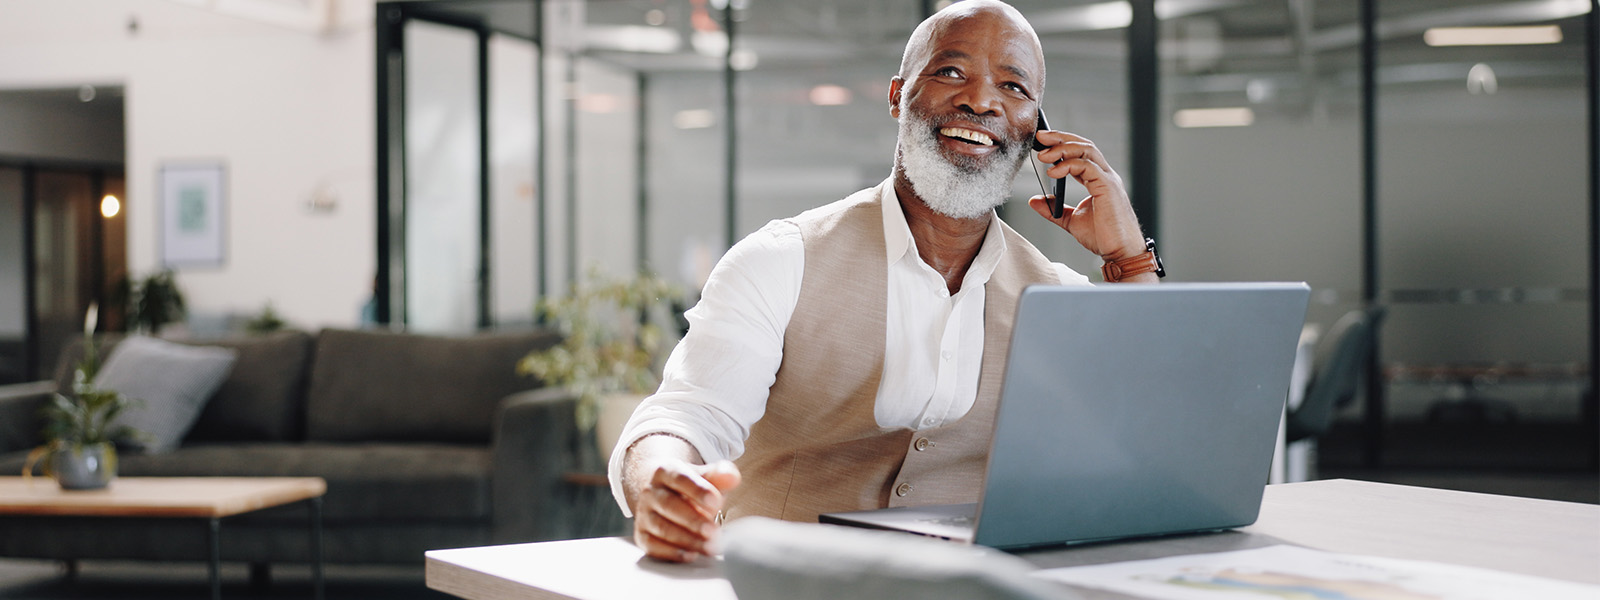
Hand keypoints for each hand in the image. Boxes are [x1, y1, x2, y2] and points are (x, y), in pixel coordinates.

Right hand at [630, 458, 740, 562]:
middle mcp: (650, 492)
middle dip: (693, 520)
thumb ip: (721, 475)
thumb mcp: (706, 475)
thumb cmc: (689, 486)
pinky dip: (672, 553)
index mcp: (665, 471)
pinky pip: (653, 546)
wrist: (660, 491)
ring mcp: (644, 514)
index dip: (698, 490)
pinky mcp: (642, 535)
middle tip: (714, 531)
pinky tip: (691, 555)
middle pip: (669, 505)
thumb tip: (731, 477)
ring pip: (662, 528)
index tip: (716, 502)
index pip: (680, 478)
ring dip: (687, 539)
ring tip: (709, 546)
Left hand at [1027, 129, 1145, 262]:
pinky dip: (1068, 165)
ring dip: (1062, 148)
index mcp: (1098, 179)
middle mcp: (1105, 175)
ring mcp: (1108, 179)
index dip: (1061, 144)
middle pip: (1084, 145)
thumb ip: (1054, 209)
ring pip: (1087, 151)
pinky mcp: (1108, 187)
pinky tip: (1053, 172)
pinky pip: (1088, 167)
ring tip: (1043, 155)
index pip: (1080, 153)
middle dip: (1060, 138)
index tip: (1041, 142)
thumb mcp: (1071, 220)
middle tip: (1040, 137)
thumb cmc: (1103, 237)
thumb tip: (1034, 200)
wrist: (1120, 253)